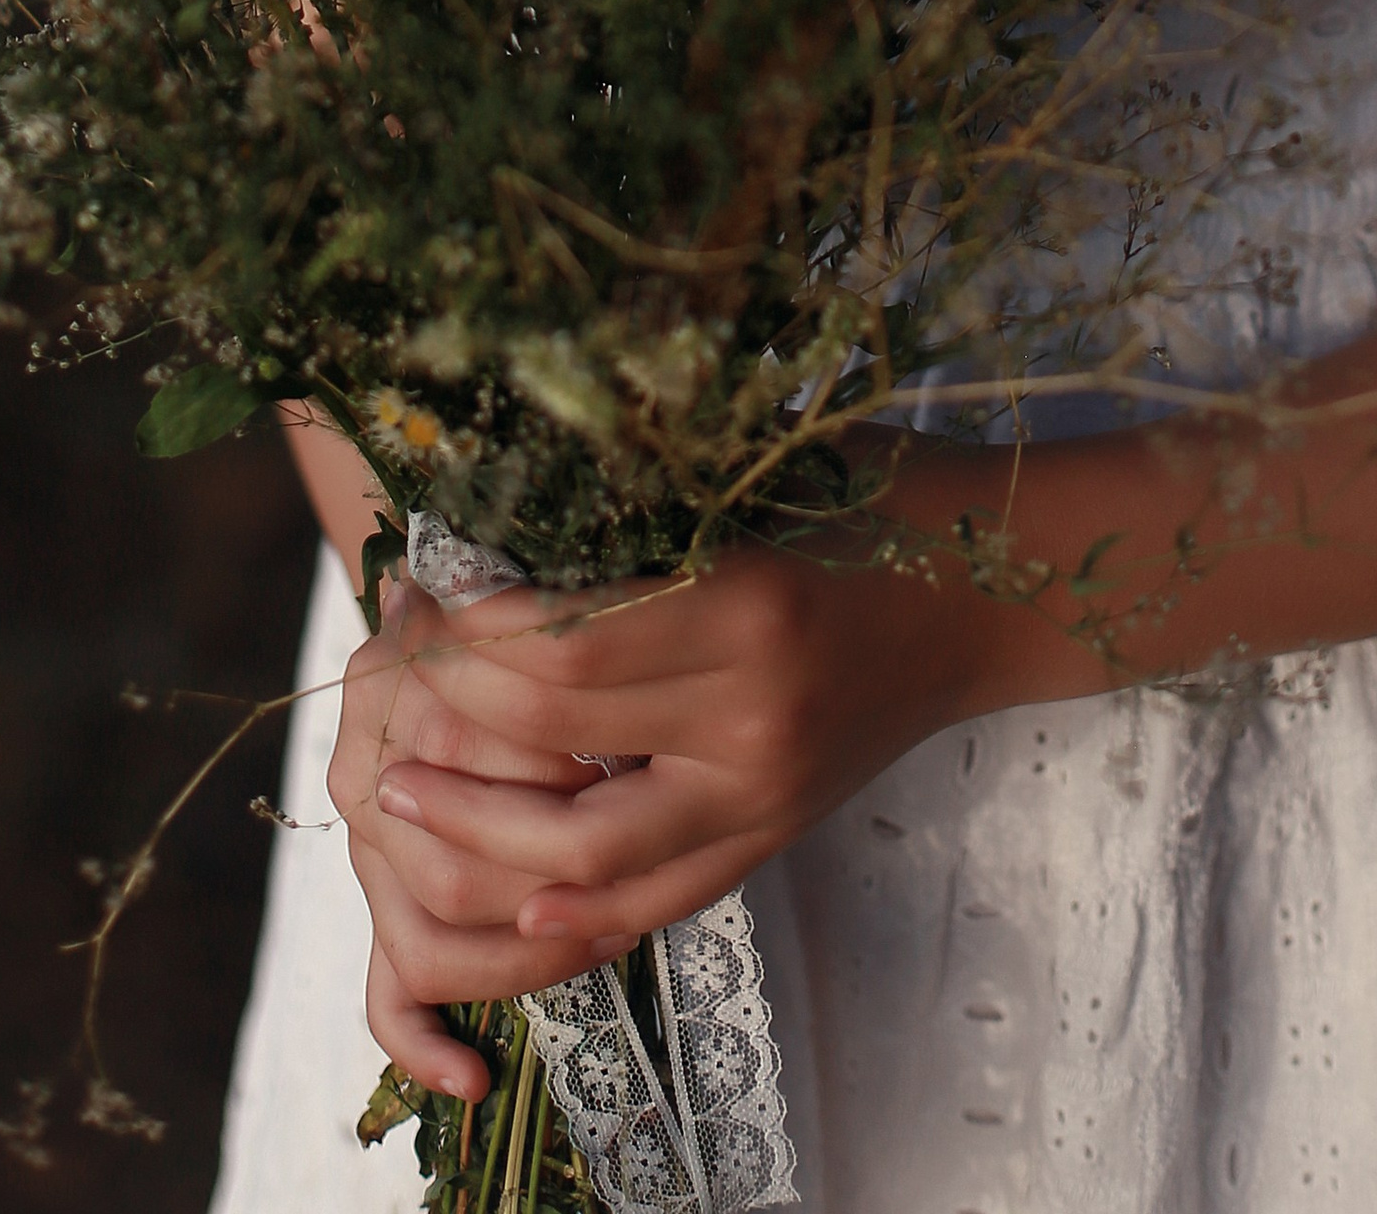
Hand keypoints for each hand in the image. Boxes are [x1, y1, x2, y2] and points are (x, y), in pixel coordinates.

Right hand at [331, 578, 642, 1104]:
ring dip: (526, 955)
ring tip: (611, 936)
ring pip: (431, 938)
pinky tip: (473, 1078)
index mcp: (390, 686)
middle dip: (551, 881)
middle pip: (450, 862)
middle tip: (639, 873)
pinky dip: (423, 1045)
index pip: (465, 759)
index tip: (633, 774)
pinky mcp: (381, 901)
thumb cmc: (512, 607)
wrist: (453, 605)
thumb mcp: (525, 598)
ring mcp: (367, 846)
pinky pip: (386, 994)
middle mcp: (366, 771)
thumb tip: (547, 632)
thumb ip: (536, 622)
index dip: (556, 779)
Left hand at [352, 522, 993, 971]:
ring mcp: (764, 799)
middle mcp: (752, 723)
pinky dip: (569, 908)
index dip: (469, 632)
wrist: (991, 596)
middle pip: (556, 746)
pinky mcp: (772, 840)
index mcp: (748, 610)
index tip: (419, 590)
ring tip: (399, 791)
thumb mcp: (761, 469)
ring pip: (585, 857)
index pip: (561, 650)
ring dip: (477, 831)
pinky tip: (501, 895)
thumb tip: (495, 497)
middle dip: (452, 716)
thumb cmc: (875, 498)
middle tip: (385, 678)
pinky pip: (653, 901)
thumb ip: (642, 493)